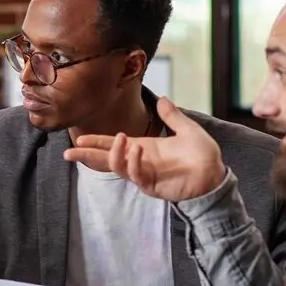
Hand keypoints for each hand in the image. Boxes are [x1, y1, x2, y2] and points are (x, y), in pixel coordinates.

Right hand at [63, 97, 226, 201]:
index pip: (113, 144)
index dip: (96, 141)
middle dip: (88, 156)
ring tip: (119, 139)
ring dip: (114, 154)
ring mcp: (145, 175)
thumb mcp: (187, 129)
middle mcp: (140, 161)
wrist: (215, 173)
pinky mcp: (153, 185)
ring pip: (119, 167)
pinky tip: (135, 150)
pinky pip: (137, 175)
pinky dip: (134, 163)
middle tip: (70, 152)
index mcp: (144, 148)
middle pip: (107, 159)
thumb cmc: (202, 155)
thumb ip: (172, 116)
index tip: (79, 138)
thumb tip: (162, 99)